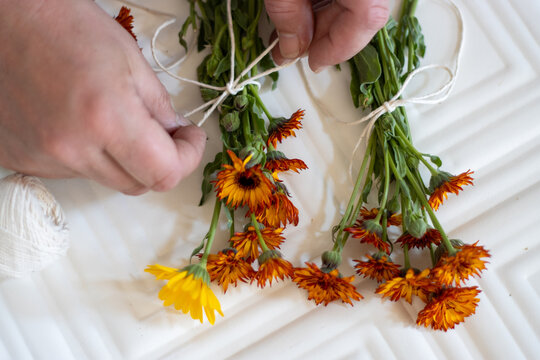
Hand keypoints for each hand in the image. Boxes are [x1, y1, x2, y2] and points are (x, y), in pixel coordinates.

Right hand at [0, 0, 205, 194]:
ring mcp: (42, 158)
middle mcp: (71, 148)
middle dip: (159, 162)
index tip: (190, 141)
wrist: (0, 19)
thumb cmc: (62, 24)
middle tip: (165, 135)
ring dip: (121, 158)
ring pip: (106, 179)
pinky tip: (78, 122)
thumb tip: (175, 135)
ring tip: (111, 118)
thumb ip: (159, 106)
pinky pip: (72, 171)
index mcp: (105, 118)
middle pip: (137, 184)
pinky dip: (87, 155)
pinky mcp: (22, 160)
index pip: (164, 173)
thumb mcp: (129, 59)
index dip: (187, 159)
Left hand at [265, 0, 389, 71]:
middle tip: (292, 50)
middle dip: (324, 38)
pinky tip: (301, 10)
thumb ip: (288, 15)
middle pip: (363, 13)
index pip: (366, 17)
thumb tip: (291, 47)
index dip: (338, 47)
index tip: (313, 62)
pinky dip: (326, 2)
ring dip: (323, 22)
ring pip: (356, 4)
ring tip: (289, 33)